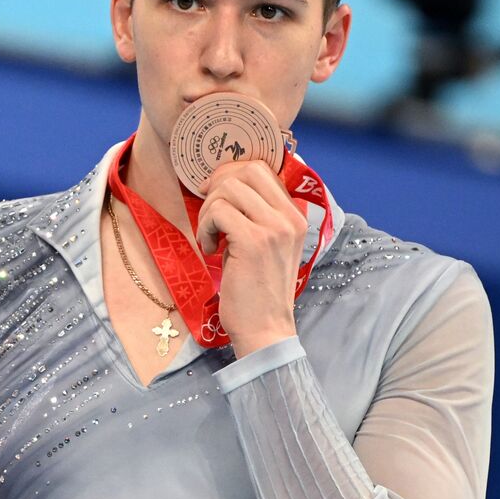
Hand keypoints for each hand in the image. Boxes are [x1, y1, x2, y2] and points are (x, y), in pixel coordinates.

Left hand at [193, 160, 306, 356]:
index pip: (262, 169)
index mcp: (294, 215)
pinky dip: (205, 228)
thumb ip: (254, 216)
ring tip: (212, 239)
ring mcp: (274, 227)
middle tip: (209, 215)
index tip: (215, 196)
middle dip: (217, 188)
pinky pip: (218, 212)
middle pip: (245, 170)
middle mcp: (289, 217)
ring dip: (209, 212)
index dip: (230, 175)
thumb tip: (222, 186)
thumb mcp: (264, 245)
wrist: (265, 329)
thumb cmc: (258, 290)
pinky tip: (211, 250)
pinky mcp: (253, 241)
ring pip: (228, 189)